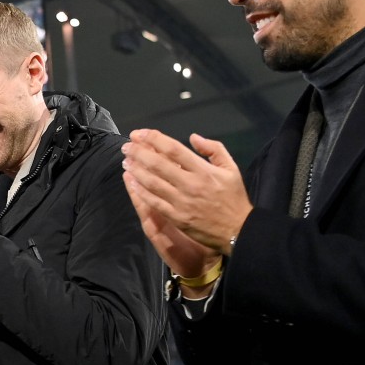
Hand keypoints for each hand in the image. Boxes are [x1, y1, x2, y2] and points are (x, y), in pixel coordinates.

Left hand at [122, 129, 252, 258]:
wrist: (238, 230)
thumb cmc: (233, 198)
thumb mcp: (231, 168)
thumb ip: (213, 149)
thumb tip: (193, 137)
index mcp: (203, 170)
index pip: (173, 149)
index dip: (153, 139)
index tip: (140, 133)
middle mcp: (190, 184)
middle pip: (158, 164)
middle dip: (139, 152)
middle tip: (127, 146)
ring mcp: (181, 202)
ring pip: (152, 183)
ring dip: (136, 170)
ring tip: (126, 162)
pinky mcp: (176, 217)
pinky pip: (154, 202)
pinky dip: (141, 191)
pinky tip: (132, 183)